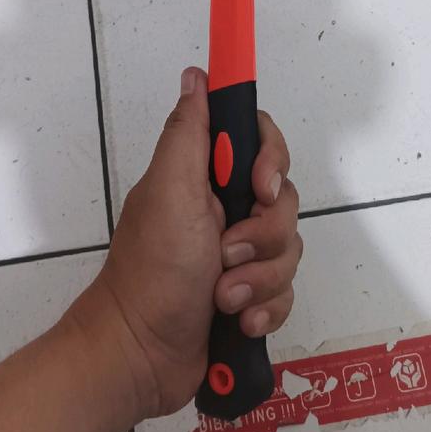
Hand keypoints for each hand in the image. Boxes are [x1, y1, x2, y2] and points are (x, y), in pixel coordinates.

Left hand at [71, 67, 300, 420]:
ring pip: (289, 249)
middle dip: (262, 235)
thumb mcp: (169, 191)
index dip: (271, 161)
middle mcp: (226, 209)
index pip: (260, 143)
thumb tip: (196, 75)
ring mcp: (240, 253)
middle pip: (284, 200)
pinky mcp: (251, 292)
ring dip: (258, 279)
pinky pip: (285, 290)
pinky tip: (237, 322)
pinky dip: (264, 308)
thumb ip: (188, 133)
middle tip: (224, 255)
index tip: (260, 189)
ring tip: (224, 298)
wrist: (142, 355)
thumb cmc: (152, 270)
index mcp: (206, 178)